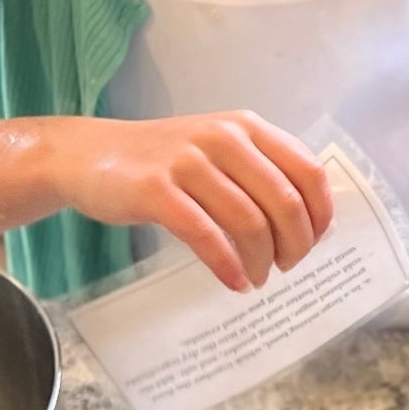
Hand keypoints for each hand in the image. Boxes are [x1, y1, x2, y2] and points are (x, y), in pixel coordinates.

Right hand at [50, 112, 332, 293]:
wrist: (88, 155)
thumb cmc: (164, 161)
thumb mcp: (219, 150)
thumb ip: (260, 172)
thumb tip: (307, 223)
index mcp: (247, 127)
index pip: (308, 172)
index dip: (320, 214)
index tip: (315, 243)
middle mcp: (223, 138)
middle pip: (284, 202)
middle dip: (295, 245)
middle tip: (287, 267)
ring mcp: (188, 162)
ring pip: (249, 222)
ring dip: (262, 261)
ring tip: (258, 278)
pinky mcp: (156, 190)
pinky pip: (206, 235)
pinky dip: (227, 266)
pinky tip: (235, 283)